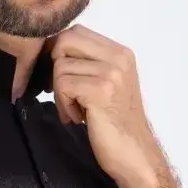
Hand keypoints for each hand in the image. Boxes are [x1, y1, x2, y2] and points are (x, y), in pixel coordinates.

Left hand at [47, 24, 159, 184]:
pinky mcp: (100, 90)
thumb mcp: (107, 85)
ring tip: (74, 111)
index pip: (76, 32)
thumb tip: (52, 50)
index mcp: (121, 53)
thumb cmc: (116, 125)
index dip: (58, 52)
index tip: (59, 77)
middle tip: (61, 92)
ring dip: (59, 93)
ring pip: (60, 66)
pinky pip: (63, 84)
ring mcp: (110, 72)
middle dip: (54, 67)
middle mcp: (118, 57)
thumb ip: (89, 64)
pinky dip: (63, 104)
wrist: (134, 155)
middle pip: (65, 40)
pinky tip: (76, 118)